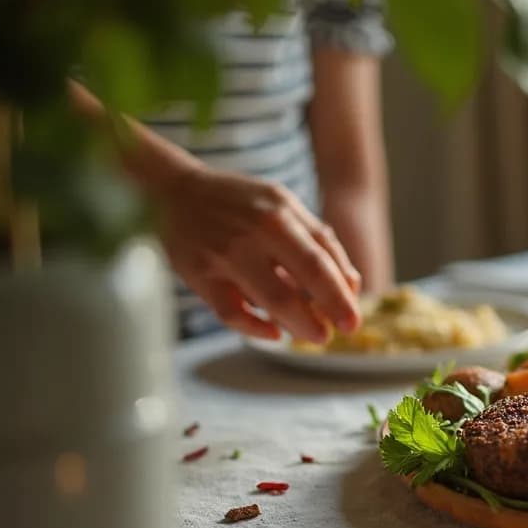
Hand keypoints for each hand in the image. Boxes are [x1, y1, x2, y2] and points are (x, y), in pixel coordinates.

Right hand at [155, 167, 361, 342]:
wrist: (174, 192)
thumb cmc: (240, 203)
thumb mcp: (284, 206)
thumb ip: (319, 240)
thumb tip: (351, 284)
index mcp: (280, 213)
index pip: (320, 260)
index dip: (341, 295)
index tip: (353, 320)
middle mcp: (253, 233)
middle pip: (300, 280)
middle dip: (327, 312)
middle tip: (340, 333)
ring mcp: (224, 255)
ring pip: (270, 299)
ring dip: (298, 324)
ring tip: (313, 335)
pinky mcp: (198, 275)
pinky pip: (230, 312)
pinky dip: (254, 327)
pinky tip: (274, 332)